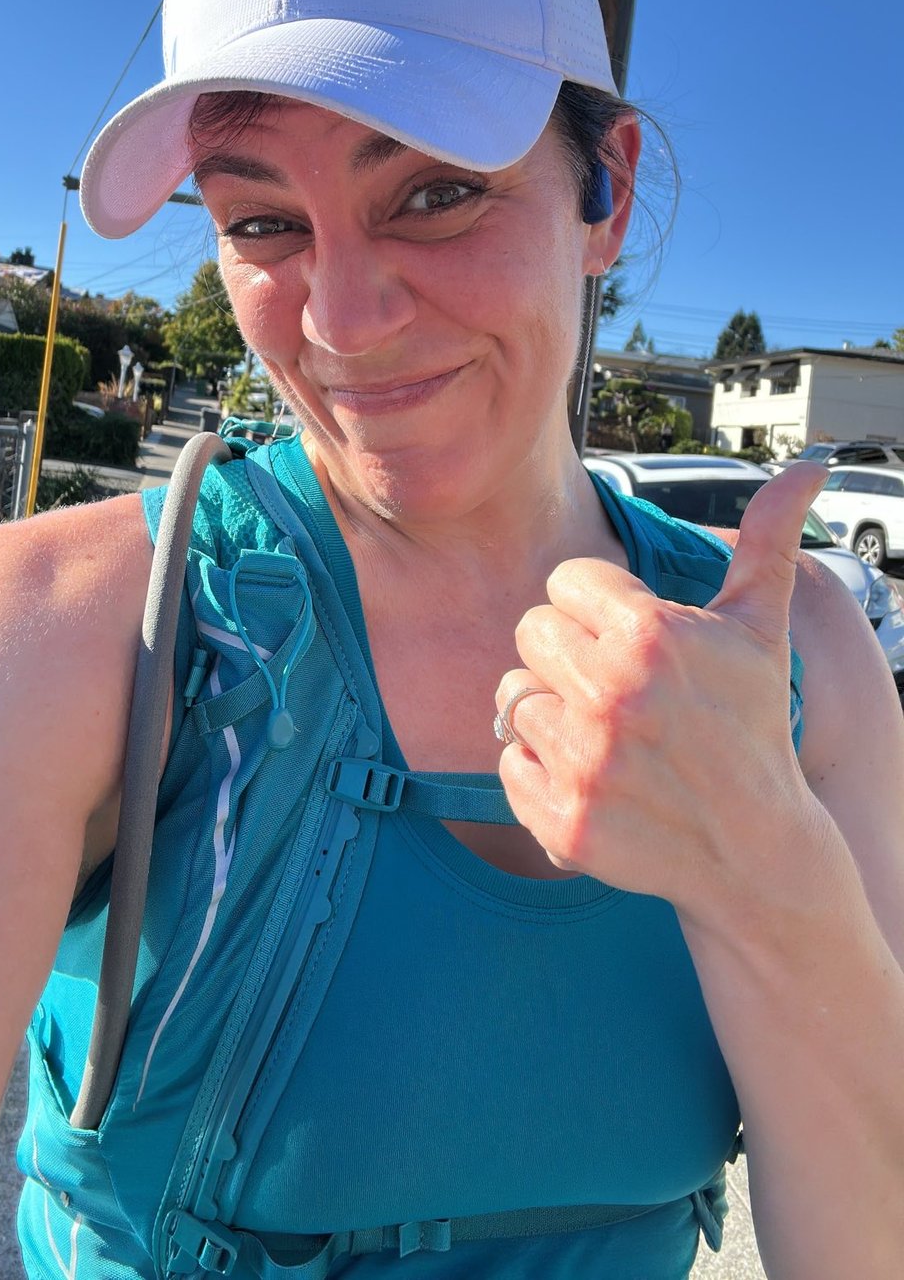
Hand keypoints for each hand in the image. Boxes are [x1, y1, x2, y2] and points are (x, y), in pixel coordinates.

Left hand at [496, 462, 828, 921]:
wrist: (758, 851)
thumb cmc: (754, 727)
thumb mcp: (762, 628)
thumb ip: (767, 539)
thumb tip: (810, 465)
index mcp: (649, 636)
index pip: (565, 582)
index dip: (599, 608)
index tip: (632, 640)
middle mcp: (610, 695)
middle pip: (530, 632)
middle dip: (567, 654)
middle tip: (615, 686)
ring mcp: (584, 762)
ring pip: (512, 697)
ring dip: (550, 712)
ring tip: (604, 732)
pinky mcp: (563, 820)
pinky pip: (505, 763)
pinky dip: (537, 770)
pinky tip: (590, 776)